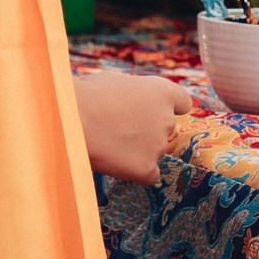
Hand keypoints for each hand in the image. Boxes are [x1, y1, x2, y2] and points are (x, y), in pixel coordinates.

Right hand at [75, 70, 193, 182]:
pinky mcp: (147, 169)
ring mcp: (159, 146)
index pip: (183, 102)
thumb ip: (133, 95)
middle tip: (121, 130)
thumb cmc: (89, 95)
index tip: (160, 112)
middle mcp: (167, 119)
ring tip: (111, 144)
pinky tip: (118, 164)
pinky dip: (138, 172)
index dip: (171, 108)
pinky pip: (150, 176)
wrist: (75, 119)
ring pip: (154, 152)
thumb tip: (130, 104)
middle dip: (148, 131)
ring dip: (139, 151)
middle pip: (165, 129)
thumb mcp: (116, 83)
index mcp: (162, 92)